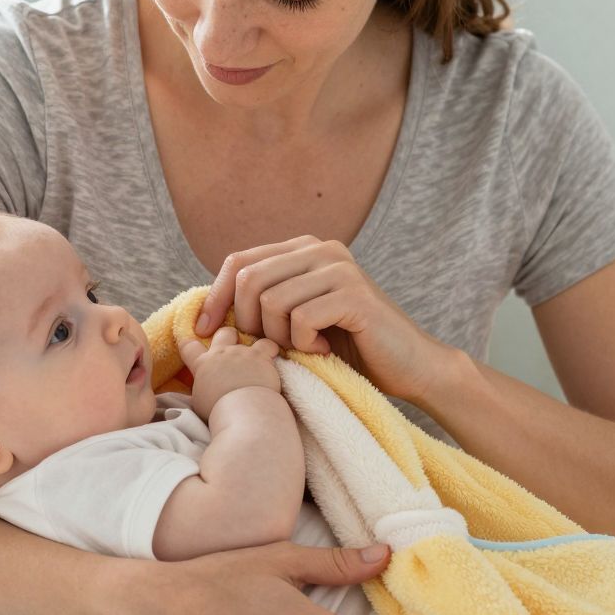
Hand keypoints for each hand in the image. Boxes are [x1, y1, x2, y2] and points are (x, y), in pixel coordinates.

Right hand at [178, 328, 280, 419]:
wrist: (242, 410)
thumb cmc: (218, 412)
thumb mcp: (198, 403)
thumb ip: (200, 391)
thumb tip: (199, 392)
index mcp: (202, 364)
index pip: (189, 346)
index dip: (190, 345)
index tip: (194, 346)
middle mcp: (221, 353)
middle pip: (224, 333)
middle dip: (228, 337)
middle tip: (233, 353)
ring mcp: (242, 353)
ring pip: (250, 338)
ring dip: (253, 347)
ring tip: (257, 361)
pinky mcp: (261, 356)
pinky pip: (269, 345)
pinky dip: (271, 351)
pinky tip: (272, 360)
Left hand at [194, 236, 461, 404]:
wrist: (410, 366)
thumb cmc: (350, 348)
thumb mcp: (298, 318)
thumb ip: (265, 302)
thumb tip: (205, 310)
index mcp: (304, 249)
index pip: (238, 261)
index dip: (216, 297)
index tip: (205, 331)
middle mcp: (322, 249)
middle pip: (249, 279)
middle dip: (247, 322)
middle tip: (272, 348)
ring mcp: (340, 268)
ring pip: (271, 301)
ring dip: (278, 337)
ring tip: (302, 349)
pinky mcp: (354, 294)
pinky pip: (300, 318)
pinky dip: (303, 344)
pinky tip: (323, 350)